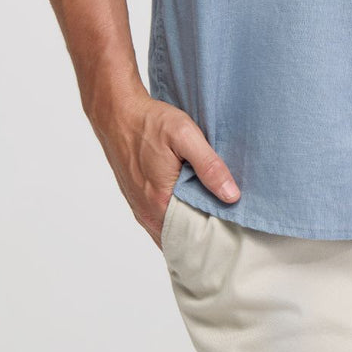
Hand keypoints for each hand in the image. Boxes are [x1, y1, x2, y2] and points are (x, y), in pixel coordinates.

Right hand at [90, 87, 240, 246]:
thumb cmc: (149, 122)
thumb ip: (209, 166)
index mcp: (160, 202)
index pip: (193, 237)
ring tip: (213, 212)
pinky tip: (191, 202)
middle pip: (181, 238)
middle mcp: (147, 212)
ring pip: (169, 231)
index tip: (234, 226)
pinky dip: (176, 218)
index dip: (214, 234)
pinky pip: (159, 221)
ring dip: (189, 226)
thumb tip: (231, 196)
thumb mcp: (185, 135)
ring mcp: (139, 208)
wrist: (117, 114)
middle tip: (228, 222)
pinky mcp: (136, 200)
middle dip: (203, 234)